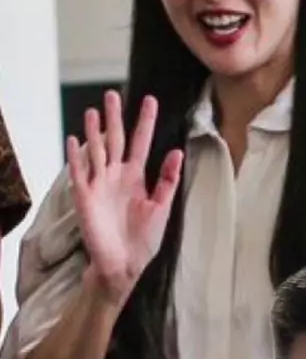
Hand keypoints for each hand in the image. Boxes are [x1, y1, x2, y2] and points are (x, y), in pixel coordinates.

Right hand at [67, 90, 182, 304]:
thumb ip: (167, 180)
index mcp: (136, 177)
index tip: (150, 100)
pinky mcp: (85, 198)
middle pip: (115, 140)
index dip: (145, 122)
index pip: (141, 142)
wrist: (124, 264)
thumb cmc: (144, 239)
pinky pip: (80, 173)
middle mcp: (116, 176)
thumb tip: (176, 152)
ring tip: (92, 111)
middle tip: (111, 94)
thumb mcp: (161, 207)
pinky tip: (75, 140)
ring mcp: (99, 185)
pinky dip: (77, 157)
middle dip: (114, 117)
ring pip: (96, 152)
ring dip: (93, 132)